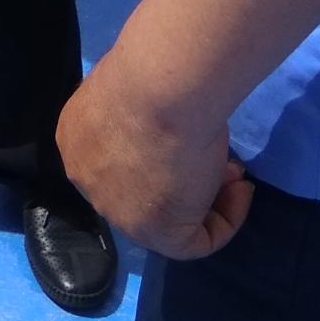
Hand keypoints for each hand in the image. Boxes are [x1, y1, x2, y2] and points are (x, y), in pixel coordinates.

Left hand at [58, 47, 253, 260]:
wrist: (161, 90)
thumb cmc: (151, 77)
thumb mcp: (139, 91)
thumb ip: (143, 115)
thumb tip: (167, 126)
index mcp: (78, 137)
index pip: (117, 158)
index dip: (159, 149)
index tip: (191, 129)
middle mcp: (89, 177)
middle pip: (139, 188)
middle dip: (184, 174)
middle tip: (220, 157)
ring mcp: (117, 210)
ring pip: (164, 216)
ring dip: (208, 195)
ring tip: (235, 171)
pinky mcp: (154, 233)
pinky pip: (193, 243)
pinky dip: (225, 221)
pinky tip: (241, 190)